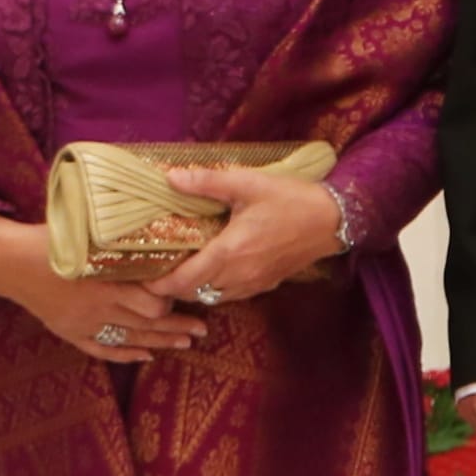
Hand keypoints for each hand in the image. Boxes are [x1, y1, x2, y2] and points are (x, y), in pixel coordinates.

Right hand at [0, 216, 204, 360]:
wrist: (9, 262)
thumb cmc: (50, 241)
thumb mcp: (87, 235)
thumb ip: (120, 241)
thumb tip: (158, 228)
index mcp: (103, 283)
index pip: (150, 303)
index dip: (171, 301)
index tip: (185, 292)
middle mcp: (96, 309)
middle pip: (147, 325)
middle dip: (178, 326)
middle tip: (202, 328)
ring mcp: (82, 324)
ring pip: (130, 340)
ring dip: (161, 342)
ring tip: (186, 343)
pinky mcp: (69, 333)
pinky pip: (102, 350)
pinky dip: (126, 354)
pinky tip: (146, 356)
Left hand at [159, 163, 347, 305]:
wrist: (334, 219)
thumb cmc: (291, 199)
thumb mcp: (248, 183)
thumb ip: (207, 182)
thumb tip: (170, 177)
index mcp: (229, 252)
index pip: (183, 281)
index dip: (158, 285)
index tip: (141, 279)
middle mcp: (238, 275)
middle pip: (193, 293)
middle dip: (171, 289)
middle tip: (156, 273)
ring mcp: (254, 283)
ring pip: (212, 297)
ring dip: (194, 290)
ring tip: (182, 273)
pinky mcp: (267, 284)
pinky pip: (232, 295)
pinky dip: (216, 289)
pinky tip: (215, 272)